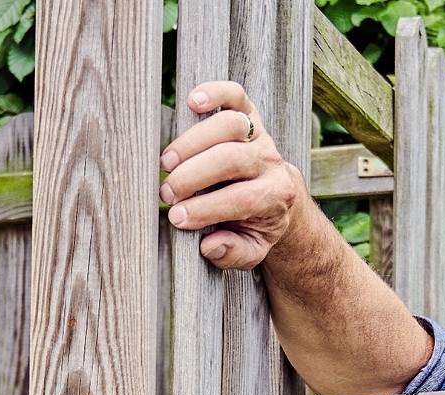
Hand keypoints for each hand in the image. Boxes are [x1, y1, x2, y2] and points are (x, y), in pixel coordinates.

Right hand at [158, 82, 309, 269]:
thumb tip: (210, 246)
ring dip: (193, 142)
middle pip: (232, 159)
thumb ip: (233, 253)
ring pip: (229, 125)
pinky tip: (192, 101)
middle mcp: (271, 161)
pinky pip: (235, 96)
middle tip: (166, 194)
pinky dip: (215, 92)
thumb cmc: (254, 224)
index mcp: (276, 196)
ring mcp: (260, 135)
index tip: (176, 219)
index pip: (242, 199)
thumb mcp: (250, 250)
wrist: (278, 196)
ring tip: (166, 162)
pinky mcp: (249, 113)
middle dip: (194, 177)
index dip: (206, 209)